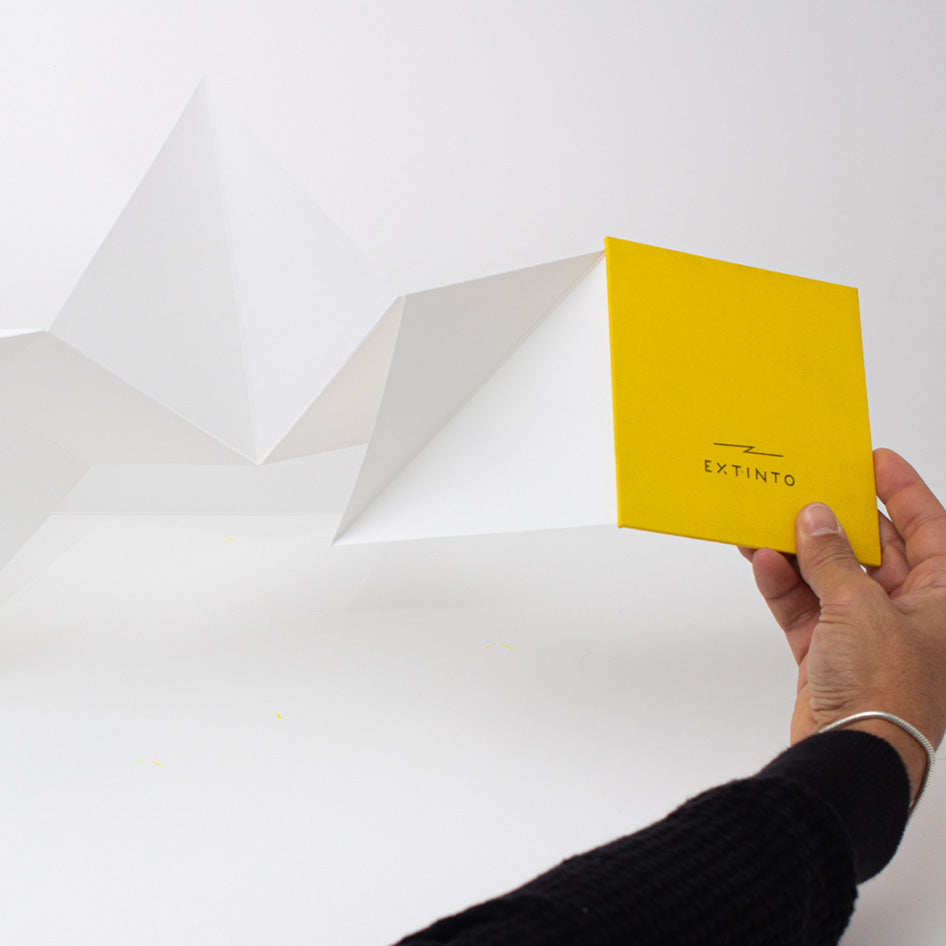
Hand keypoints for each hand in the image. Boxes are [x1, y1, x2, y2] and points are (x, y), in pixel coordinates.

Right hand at [741, 448, 945, 800]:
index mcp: (944, 600)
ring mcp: (868, 634)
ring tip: (769, 522)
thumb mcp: (860, 606)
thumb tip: (816, 519)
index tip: (875, 460)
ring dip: (800, 552)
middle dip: (839, 522)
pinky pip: (805, 605)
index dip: (904, 491)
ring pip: (832, 577)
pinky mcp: (830, 653)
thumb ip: (833, 558)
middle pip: (875, 551)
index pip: (930, 530)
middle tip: (808, 488)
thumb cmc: (886, 690)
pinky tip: (763, 562)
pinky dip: (784, 585)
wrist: (853, 755)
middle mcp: (910, 614)